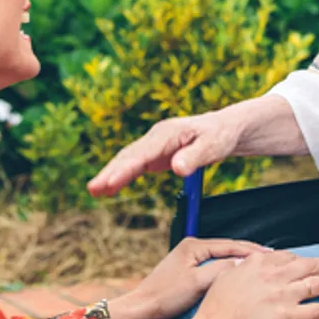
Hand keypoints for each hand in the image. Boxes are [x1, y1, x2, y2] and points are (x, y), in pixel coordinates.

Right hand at [88, 113, 238, 196]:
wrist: (225, 128)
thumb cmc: (220, 135)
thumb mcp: (213, 146)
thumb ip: (194, 157)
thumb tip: (176, 169)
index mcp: (167, 133)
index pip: (142, 154)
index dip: (125, 169)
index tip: (110, 182)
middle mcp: (156, 136)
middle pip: (128, 155)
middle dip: (110, 172)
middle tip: (93, 189)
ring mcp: (154, 144)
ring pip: (128, 159)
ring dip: (111, 174)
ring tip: (94, 191)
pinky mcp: (156, 154)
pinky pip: (135, 165)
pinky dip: (121, 176)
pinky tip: (109, 189)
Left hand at [108, 237, 266, 318]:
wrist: (144, 309)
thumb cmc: (166, 296)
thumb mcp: (196, 282)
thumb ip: (220, 270)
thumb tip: (241, 263)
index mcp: (193, 245)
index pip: (229, 244)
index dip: (250, 250)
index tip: (269, 253)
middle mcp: (192, 248)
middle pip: (226, 249)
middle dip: (248, 254)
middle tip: (271, 258)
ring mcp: (190, 260)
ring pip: (221, 259)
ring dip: (239, 262)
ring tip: (260, 266)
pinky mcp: (188, 272)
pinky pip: (214, 268)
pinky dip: (228, 271)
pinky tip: (239, 277)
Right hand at [194, 250, 318, 318]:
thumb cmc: (215, 307)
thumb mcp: (225, 275)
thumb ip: (243, 266)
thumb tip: (249, 262)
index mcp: (258, 262)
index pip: (288, 256)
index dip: (303, 259)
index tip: (310, 262)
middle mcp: (273, 275)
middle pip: (308, 265)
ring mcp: (282, 295)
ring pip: (317, 284)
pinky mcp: (287, 317)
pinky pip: (316, 311)